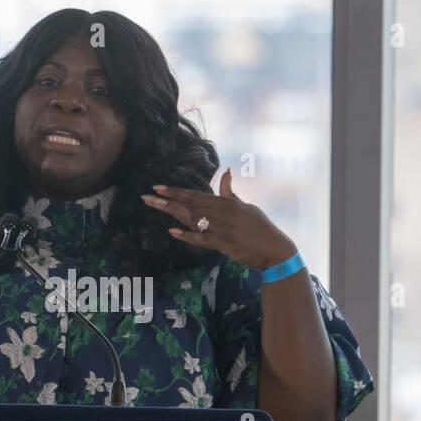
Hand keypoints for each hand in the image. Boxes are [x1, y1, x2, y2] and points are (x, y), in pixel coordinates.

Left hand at [140, 168, 296, 269]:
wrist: (274, 249)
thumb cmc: (260, 226)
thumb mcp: (245, 205)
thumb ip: (230, 191)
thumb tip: (226, 172)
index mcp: (226, 202)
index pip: (196, 194)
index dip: (176, 190)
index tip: (158, 187)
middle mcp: (222, 213)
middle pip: (189, 204)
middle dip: (167, 199)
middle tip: (147, 196)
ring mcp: (222, 229)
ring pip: (191, 218)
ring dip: (171, 212)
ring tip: (153, 206)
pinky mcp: (224, 244)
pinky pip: (202, 239)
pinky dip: (187, 235)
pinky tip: (172, 232)